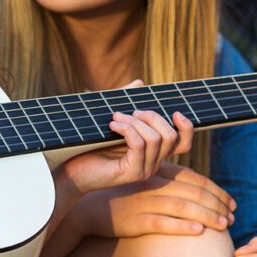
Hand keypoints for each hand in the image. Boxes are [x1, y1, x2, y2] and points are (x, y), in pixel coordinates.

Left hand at [61, 86, 193, 192]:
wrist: (70, 170)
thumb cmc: (88, 145)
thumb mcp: (111, 121)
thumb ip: (126, 102)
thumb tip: (140, 83)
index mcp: (153, 152)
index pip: (183, 143)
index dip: (186, 127)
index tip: (174, 112)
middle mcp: (153, 162)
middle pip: (171, 136)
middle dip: (152, 116)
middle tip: (129, 111)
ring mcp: (144, 169)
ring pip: (155, 138)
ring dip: (135, 122)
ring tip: (115, 118)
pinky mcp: (132, 173)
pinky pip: (140, 145)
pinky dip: (127, 130)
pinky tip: (112, 126)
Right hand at [73, 163, 235, 238]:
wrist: (90, 208)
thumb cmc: (124, 197)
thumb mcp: (147, 182)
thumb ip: (170, 182)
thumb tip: (199, 189)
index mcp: (158, 173)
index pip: (195, 179)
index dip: (217, 191)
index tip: (232, 204)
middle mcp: (153, 185)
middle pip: (193, 193)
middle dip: (218, 205)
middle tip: (233, 219)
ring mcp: (144, 202)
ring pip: (183, 207)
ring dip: (207, 216)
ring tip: (224, 226)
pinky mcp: (135, 221)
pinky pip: (162, 223)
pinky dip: (182, 226)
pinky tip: (198, 232)